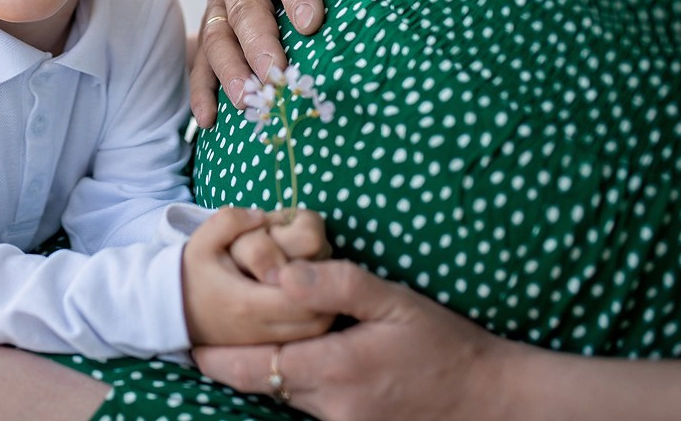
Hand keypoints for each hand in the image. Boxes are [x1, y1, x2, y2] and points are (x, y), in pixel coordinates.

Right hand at [182, 208, 334, 346]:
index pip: (302, 299)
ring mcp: (265, 342)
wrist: (171, 308)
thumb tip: (262, 215)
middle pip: (318, 320)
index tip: (309, 254)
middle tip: (320, 265)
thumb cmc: (191, 272)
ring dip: (324, 305)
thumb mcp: (203, 240)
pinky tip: (306, 295)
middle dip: (327, 291)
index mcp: (248, 303)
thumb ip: (231, 221)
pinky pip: (306, 339)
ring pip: (316, 333)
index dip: (316, 276)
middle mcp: (261, 329)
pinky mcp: (267, 347)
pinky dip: (314, 318)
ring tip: (314, 278)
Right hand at [190, 0, 394, 127]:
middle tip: (277, 72)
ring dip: (229, 72)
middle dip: (259, 43)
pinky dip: (201, 92)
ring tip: (248, 101)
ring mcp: (218, 8)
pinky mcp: (209, 36)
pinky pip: (200, 64)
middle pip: (244, 10)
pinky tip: (209, 120)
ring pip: (216, 40)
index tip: (312, 23)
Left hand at [193, 260, 516, 420]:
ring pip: (285, 395)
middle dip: (237, 359)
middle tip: (214, 328)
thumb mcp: (395, 301)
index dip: (216, 357)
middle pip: (262, 383)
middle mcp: (331, 407)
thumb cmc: (443, 343)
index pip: (252, 369)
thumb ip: (337, 284)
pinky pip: (309, 407)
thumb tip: (281, 273)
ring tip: (253, 336)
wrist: (489, 398)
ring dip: (268, 369)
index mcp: (335, 369)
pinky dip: (297, 383)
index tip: (192, 340)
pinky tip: (301, 359)